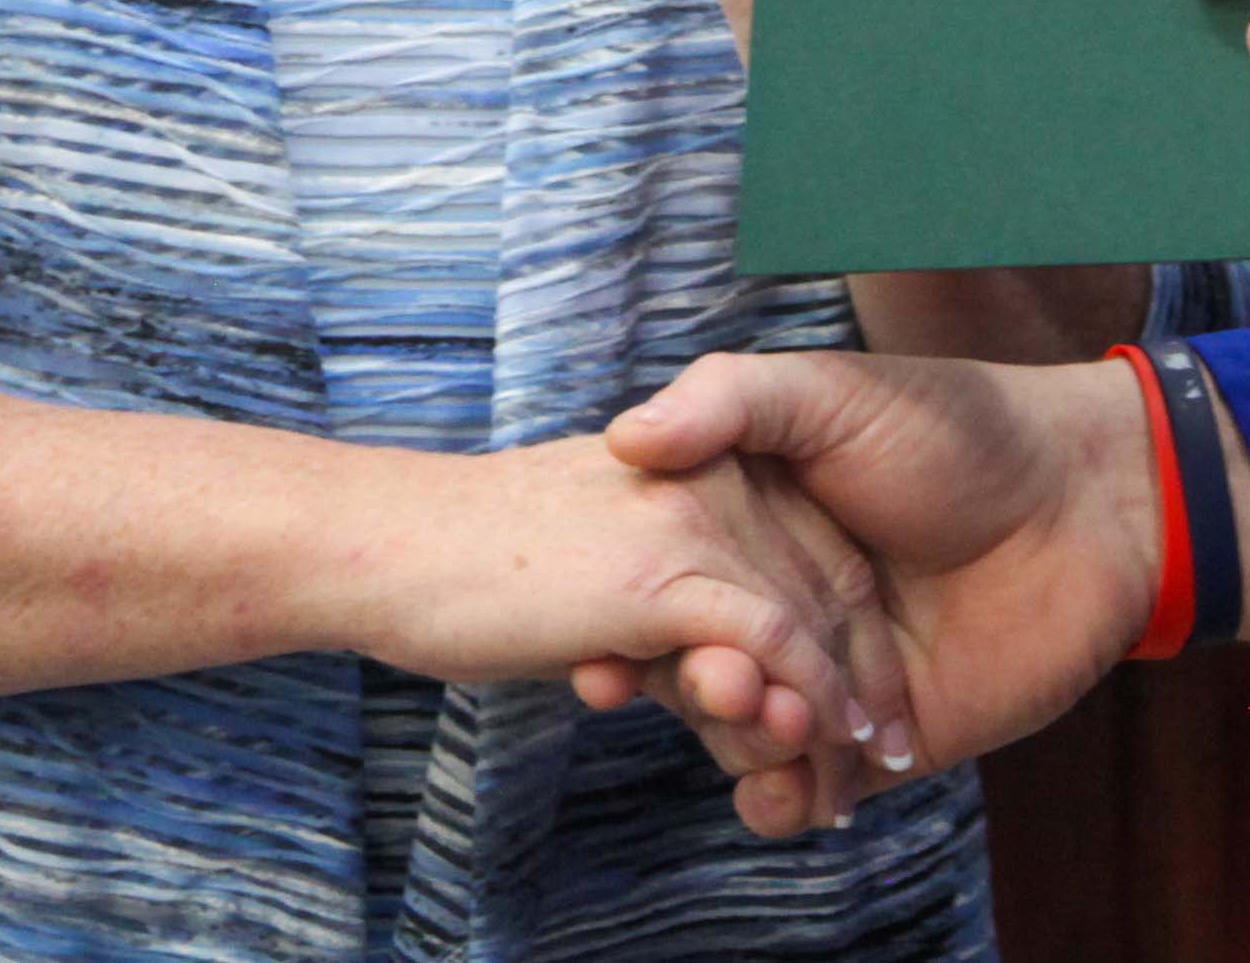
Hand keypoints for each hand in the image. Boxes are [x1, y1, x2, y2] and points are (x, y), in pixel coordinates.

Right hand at [327, 434, 906, 780]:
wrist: (388, 540)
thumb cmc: (478, 559)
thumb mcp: (603, 555)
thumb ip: (674, 593)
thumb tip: (730, 672)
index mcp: (710, 461)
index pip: (817, 553)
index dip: (846, 639)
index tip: (850, 717)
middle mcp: (720, 478)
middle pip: (830, 592)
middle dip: (854, 689)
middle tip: (860, 773)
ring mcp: (696, 522)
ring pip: (808, 627)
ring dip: (830, 716)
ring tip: (829, 788)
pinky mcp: (666, 574)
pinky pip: (770, 646)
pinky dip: (799, 706)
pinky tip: (797, 762)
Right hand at [587, 351, 1158, 837]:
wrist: (1089, 503)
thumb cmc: (961, 428)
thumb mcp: (833, 391)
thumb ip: (731, 399)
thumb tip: (627, 436)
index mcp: (754, 531)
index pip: (661, 595)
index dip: (619, 629)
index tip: (592, 650)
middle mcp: (783, 606)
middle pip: (695, 675)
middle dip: (687, 690)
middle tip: (711, 680)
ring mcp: (833, 676)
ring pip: (744, 739)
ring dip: (740, 745)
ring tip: (770, 717)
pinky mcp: (885, 738)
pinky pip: (808, 790)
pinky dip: (784, 802)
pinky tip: (791, 789)